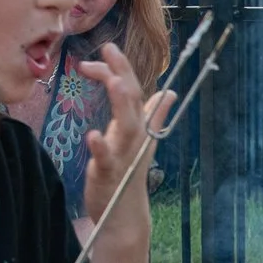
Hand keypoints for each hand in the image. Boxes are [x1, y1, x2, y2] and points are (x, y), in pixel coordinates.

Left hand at [76, 43, 173, 228]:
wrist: (124, 213)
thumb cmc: (128, 174)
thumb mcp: (140, 140)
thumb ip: (154, 114)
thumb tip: (171, 93)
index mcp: (138, 126)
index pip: (132, 89)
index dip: (122, 67)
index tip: (105, 48)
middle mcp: (135, 137)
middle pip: (133, 101)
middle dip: (123, 74)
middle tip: (110, 48)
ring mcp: (124, 154)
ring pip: (127, 125)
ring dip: (122, 104)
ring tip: (114, 83)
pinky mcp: (109, 173)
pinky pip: (106, 159)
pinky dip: (100, 147)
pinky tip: (92, 135)